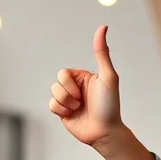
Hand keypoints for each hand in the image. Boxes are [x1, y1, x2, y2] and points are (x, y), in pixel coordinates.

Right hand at [50, 26, 124, 150]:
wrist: (104, 131)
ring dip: (66, 104)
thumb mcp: (108, 76)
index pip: (64, 73)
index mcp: (83, 76)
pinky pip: (51, 105)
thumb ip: (102, 53)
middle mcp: (75, 86)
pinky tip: (72, 115)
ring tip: (79, 109)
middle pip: (56, 83)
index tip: (84, 92)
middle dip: (68, 95)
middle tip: (82, 102)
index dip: (71, 84)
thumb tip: (103, 27)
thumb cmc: (109, 105)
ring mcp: (68, 99)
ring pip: (53, 94)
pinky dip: (61, 111)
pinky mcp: (62, 112)